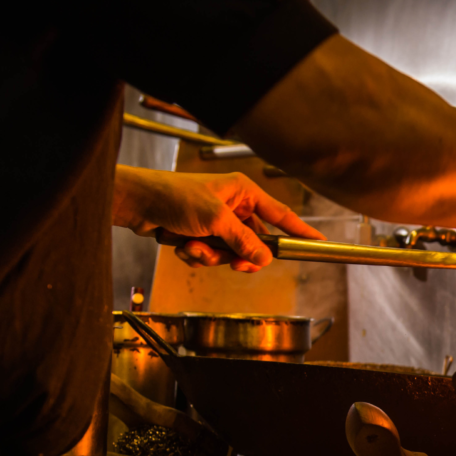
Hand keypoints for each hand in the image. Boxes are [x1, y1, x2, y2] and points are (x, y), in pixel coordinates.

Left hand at [113, 166, 324, 272]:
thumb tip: (265, 258)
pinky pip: (212, 256)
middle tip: (236, 263)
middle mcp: (233, 206)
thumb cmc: (173, 196)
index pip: (281, 214)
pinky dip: (197, 255)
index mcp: (243, 192)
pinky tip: (182, 244)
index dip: (300, 230)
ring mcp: (217, 222)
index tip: (319, 242)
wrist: (136, 203)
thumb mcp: (214, 219)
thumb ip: (243, 241)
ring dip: (212, 255)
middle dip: (239, 254)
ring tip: (193, 245)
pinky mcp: (202, 235)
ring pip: (231, 253)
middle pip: (255, 242)